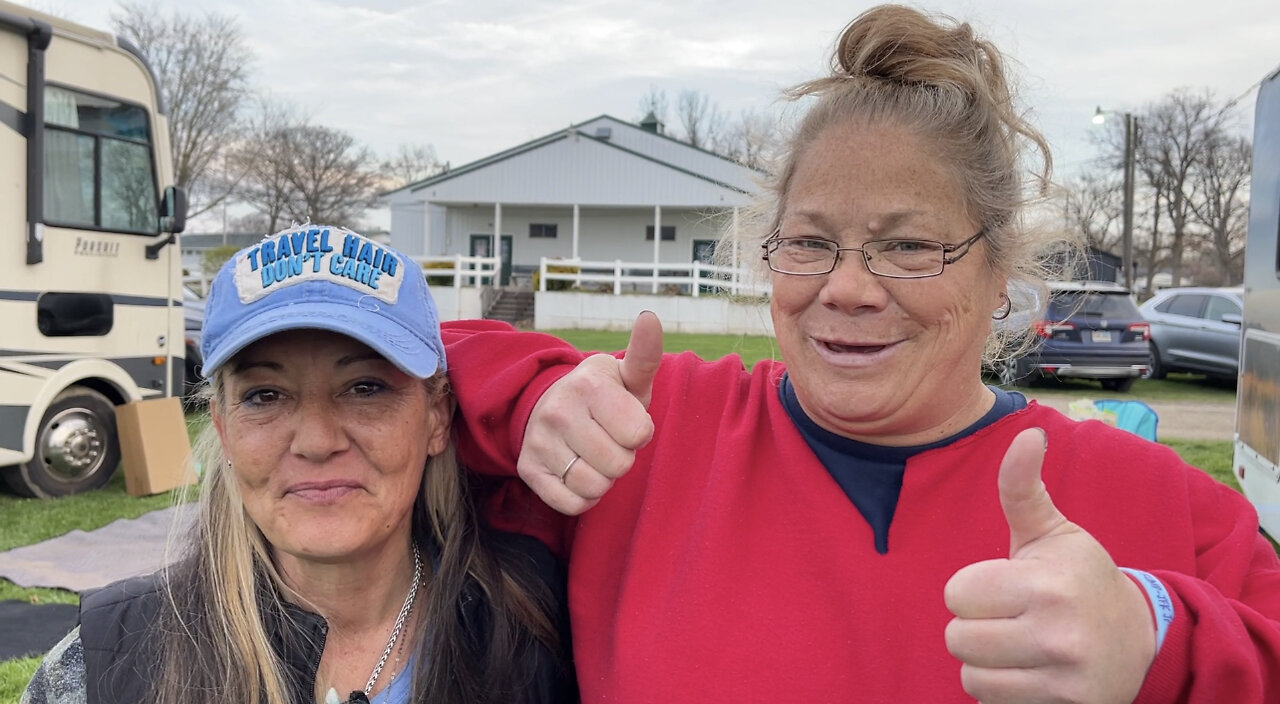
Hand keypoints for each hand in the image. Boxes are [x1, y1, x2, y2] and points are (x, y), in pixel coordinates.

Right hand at [516, 311, 662, 514]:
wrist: (550, 407)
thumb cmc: (603, 396)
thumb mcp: (627, 376)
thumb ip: (644, 354)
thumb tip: (650, 317)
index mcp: (588, 385)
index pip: (639, 435)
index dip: (639, 433)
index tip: (625, 421)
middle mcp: (558, 411)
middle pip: (619, 465)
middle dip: (622, 457)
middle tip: (608, 439)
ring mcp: (539, 441)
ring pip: (595, 487)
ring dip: (603, 479)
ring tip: (594, 455)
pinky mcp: (528, 470)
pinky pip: (572, 504)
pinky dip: (583, 498)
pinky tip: (578, 472)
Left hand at [943, 428, 1156, 703]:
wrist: (1141, 641)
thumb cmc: (1081, 579)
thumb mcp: (1054, 532)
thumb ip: (1023, 488)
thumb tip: (1026, 434)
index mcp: (1048, 584)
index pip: (957, 593)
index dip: (972, 589)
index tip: (1002, 587)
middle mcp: (1057, 633)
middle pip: (956, 637)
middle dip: (974, 626)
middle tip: (1009, 617)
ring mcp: (1063, 677)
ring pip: (970, 675)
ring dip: (985, 661)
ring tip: (1018, 645)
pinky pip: (990, 701)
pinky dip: (1001, 689)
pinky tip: (1029, 671)